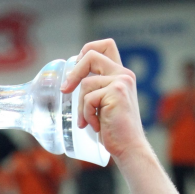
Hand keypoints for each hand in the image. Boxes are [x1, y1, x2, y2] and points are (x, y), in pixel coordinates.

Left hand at [60, 39, 146, 164]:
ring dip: (81, 106)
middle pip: (91, 55)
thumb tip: (69, 84)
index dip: (87, 50)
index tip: (76, 67)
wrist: (129, 148)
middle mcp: (123, 74)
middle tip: (65, 90)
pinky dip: (87, 115)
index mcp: (122, 75)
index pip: (106, 45)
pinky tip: (97, 126)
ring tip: (88, 122)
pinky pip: (88, 99)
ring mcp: (121, 82)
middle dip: (73, 73)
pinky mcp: (116, 92)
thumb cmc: (115, 131)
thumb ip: (98, 91)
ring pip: (85, 84)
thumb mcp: (105, 105)